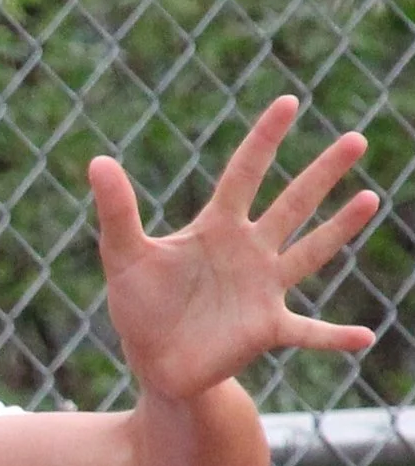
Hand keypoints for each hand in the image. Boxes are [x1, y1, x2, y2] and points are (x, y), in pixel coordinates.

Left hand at [90, 97, 381, 402]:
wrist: (154, 362)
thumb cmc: (142, 306)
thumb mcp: (123, 258)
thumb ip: (117, 212)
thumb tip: (96, 161)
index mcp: (217, 228)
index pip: (243, 174)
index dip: (263, 140)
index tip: (288, 103)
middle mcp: (250, 252)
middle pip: (291, 204)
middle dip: (321, 174)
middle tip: (355, 140)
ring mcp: (263, 289)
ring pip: (309, 253)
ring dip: (338, 229)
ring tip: (369, 199)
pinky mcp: (265, 329)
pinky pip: (307, 333)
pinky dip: (334, 337)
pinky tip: (365, 337)